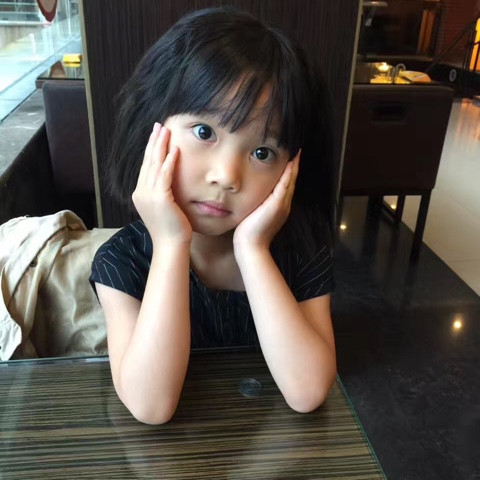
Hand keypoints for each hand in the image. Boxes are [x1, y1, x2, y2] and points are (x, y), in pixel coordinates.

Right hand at [132, 123, 191, 244]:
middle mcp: (140, 192)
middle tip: (159, 125)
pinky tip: (175, 150)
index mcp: (140, 194)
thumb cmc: (171, 229)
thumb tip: (168, 183)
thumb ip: (162, 194)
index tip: (156, 135)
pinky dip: (169, 161)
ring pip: (154, 165)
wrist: (171, 245)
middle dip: (153, 142)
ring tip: (166, 131)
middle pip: (147, 162)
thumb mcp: (163, 208)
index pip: (145, 167)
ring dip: (161, 146)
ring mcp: (148, 195)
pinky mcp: (159, 198)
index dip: (150, 149)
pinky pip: (164, 175)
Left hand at [233, 151, 299, 252]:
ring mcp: (282, 203)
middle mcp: (284, 204)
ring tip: (296, 150)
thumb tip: (248, 193)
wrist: (251, 246)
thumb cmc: (248, 233)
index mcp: (279, 206)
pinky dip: (290, 172)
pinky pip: (286, 184)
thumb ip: (255, 203)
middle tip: (297, 148)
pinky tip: (292, 160)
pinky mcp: (278, 203)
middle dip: (294, 164)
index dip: (289, 170)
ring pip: (291, 179)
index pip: (286, 184)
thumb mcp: (253, 213)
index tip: (290, 156)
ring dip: (294, 164)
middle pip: (291, 179)